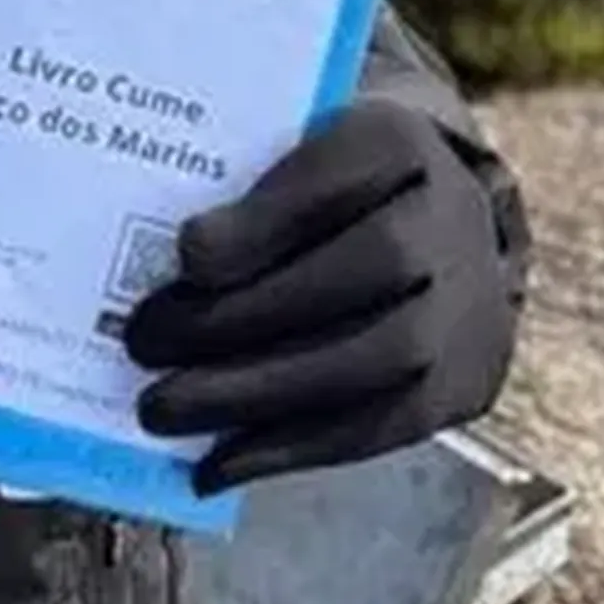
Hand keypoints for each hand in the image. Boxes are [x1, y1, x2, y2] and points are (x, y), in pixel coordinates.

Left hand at [121, 94, 514, 494]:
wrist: (440, 230)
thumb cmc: (326, 187)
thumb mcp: (291, 142)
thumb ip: (232, 172)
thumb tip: (137, 240)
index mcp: (398, 140)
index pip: (342, 174)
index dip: (269, 219)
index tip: (187, 253)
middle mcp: (450, 221)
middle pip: (366, 270)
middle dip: (246, 316)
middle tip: (144, 342)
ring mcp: (466, 311)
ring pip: (373, 359)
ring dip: (256, 393)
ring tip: (160, 410)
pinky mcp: (459, 389)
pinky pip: (378, 429)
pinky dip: (286, 450)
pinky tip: (210, 464)